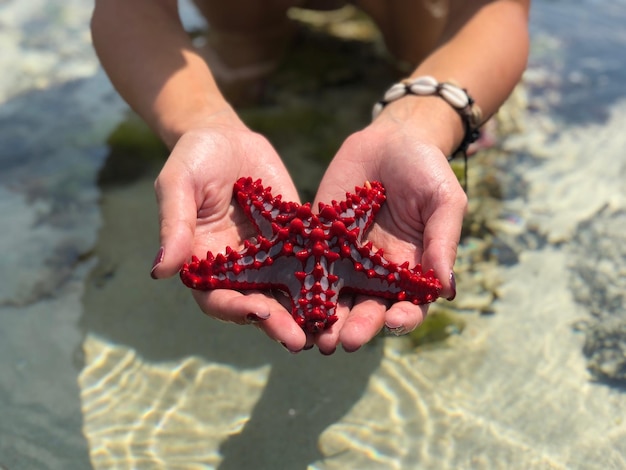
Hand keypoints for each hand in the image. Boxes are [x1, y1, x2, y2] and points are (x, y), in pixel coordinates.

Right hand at [150, 114, 308, 350]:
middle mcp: (239, 269)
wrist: (227, 137)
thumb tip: (160, 270)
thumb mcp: (178, 186)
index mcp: (206, 265)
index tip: (258, 310)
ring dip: (305, 311)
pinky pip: (310, 262)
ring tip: (326, 328)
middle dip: (277, 323)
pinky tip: (346, 291)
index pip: (217, 298)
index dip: (235, 308)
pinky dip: (326, 279)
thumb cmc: (193, 160)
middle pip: (256, 304)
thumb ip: (174, 226)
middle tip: (299, 341)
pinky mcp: (295, 241)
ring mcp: (269, 258)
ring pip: (287, 292)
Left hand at [313, 118, 466, 352]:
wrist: (390, 139)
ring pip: (335, 297)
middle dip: (358, 326)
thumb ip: (443, 241)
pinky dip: (299, 286)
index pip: (408, 305)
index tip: (394, 321)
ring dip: (325, 319)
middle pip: (367, 309)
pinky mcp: (318, 242)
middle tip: (345, 341)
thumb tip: (448, 289)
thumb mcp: (443, 201)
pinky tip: (289, 301)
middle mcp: (376, 273)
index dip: (402, 317)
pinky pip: (308, 266)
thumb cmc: (426, 170)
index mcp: (410, 270)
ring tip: (314, 337)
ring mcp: (344, 260)